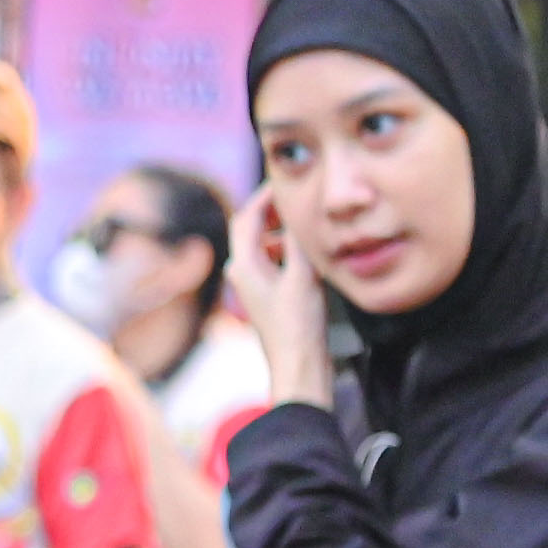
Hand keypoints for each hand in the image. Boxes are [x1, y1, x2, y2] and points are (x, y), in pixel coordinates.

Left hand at [234, 191, 332, 407]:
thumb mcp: (303, 276)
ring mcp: (252, 285)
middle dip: (272, 211)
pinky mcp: (266, 295)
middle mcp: (241, 273)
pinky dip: (285, 249)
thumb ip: (296, 241)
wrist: (298, 365)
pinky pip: (272, 261)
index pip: (246, 217)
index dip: (264, 196)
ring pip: (262, 245)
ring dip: (280, 231)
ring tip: (304, 221)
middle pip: (251, 229)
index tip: (284, 181)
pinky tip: (306, 252)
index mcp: (243, 265)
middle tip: (296, 197)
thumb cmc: (299, 325)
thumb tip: (294, 212)